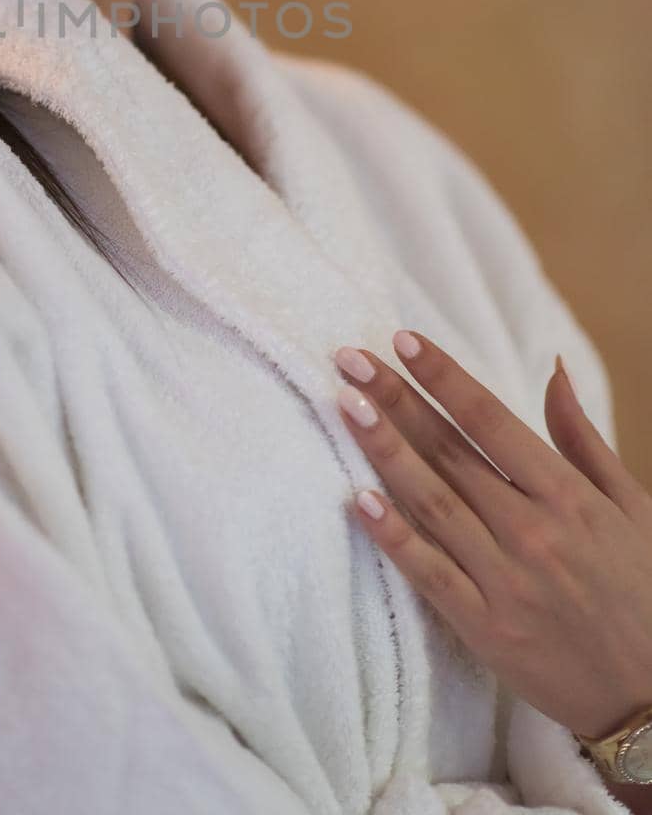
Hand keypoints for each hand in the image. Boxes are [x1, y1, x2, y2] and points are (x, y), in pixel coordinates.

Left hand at [331, 330, 651, 741]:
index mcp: (568, 495)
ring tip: (346, 405)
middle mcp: (532, 531)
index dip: (443, 377)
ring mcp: (505, 580)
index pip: (490, 419)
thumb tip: (554, 367)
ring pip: (431, 502)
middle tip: (350, 357)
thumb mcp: (632, 506)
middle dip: (396, 399)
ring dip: (384, 450)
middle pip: (449, 452)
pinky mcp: (484, 627)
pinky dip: (392, 535)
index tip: (404, 340)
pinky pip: (428, 572)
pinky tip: (357, 499)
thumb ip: (582, 437)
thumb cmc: (645, 592)